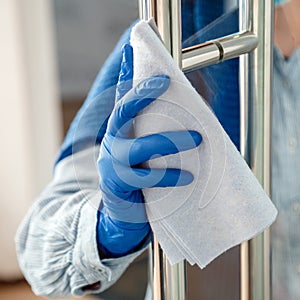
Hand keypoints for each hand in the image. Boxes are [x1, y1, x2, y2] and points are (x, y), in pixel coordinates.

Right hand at [97, 44, 201, 257]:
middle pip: (122, 112)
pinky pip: (146, 179)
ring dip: (170, 141)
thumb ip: (156, 130)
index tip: (139, 55)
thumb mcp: (144, 150)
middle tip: (165, 81)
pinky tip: (189, 176)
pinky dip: (169, 176)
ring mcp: (113, 164)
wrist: (122, 210)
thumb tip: (190, 107)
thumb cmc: (139, 175)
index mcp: (120, 131)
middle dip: (142, 94)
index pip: (122, 98)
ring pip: (140, 147)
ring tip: (197, 137)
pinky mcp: (119, 185)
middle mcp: (113, 142)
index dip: (129, 76)